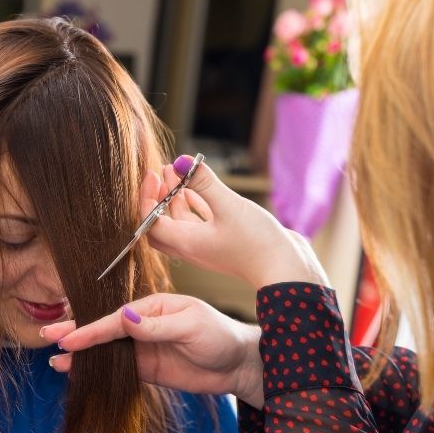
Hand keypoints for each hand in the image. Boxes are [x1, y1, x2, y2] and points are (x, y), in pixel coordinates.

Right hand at [41, 293, 264, 408]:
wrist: (238, 366)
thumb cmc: (219, 336)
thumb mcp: (190, 327)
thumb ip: (156, 325)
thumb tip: (124, 317)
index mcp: (152, 306)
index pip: (115, 319)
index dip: (92, 329)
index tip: (70, 338)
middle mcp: (143, 324)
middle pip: (104, 329)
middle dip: (76, 332)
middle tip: (47, 336)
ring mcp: (143, 347)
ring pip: (106, 350)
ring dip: (82, 354)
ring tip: (55, 359)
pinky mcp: (146, 368)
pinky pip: (116, 368)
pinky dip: (97, 369)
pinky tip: (78, 372)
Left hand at [142, 155, 328, 289]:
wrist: (286, 271)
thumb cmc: (258, 244)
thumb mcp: (229, 206)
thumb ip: (203, 183)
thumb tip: (182, 161)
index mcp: (186, 242)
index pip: (150, 221)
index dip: (147, 197)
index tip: (152, 173)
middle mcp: (192, 246)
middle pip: (159, 224)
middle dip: (156, 198)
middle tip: (160, 174)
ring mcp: (207, 246)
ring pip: (180, 222)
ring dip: (174, 198)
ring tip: (176, 172)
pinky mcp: (222, 242)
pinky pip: (198, 223)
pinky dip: (193, 205)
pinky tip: (195, 190)